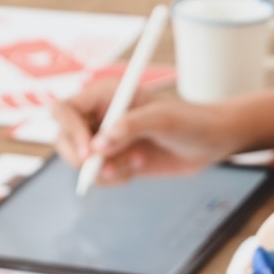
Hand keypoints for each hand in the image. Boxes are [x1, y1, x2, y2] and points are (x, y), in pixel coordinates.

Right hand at [52, 78, 239, 185]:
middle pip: (63, 139)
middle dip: (82, 159)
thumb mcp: (163, 119)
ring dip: (106, 170)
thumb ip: (130, 127)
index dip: (70, 131)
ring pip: (80, 163)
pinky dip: (115, 179)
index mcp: (104, 94)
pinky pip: (99, 176)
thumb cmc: (190, 120)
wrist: (210, 141)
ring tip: (137, 162)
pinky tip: (139, 166)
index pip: (65, 110)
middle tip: (109, 168)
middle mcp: (99, 116)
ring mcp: (105, 140)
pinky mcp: (115, 160)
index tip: (90, 152)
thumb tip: (99, 145)